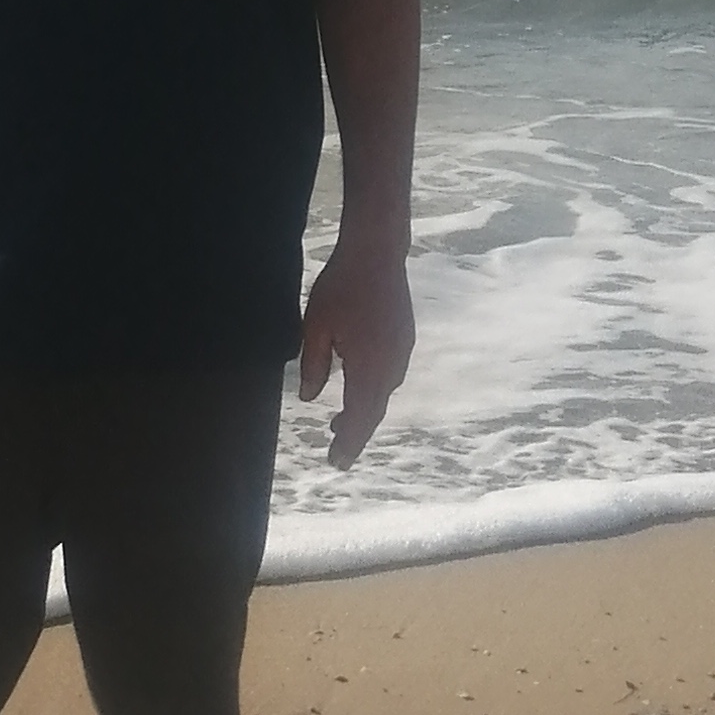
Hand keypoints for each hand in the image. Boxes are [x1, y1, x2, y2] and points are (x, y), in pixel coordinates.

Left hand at [298, 242, 412, 467]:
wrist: (377, 253)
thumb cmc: (341, 288)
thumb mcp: (315, 328)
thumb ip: (313, 366)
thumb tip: (309, 398)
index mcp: (369, 367)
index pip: (360, 416)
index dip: (348, 442)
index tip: (336, 461)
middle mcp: (391, 365)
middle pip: (374, 409)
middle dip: (355, 432)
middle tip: (336, 449)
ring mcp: (402, 351)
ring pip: (383, 392)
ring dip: (364, 410)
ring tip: (341, 421)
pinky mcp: (405, 338)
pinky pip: (389, 375)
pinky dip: (373, 389)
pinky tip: (359, 386)